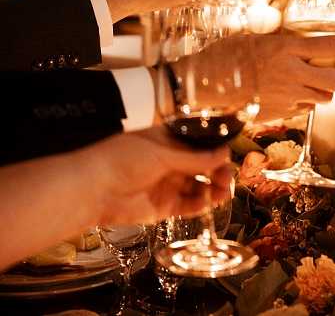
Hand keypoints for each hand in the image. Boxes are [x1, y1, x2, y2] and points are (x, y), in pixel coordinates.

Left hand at [83, 127, 231, 225]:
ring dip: (212, 188)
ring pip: (197, 186)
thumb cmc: (123, 159)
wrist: (94, 190)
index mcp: (168, 140)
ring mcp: (167, 184)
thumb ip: (194, 157)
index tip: (229, 153)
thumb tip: (224, 153)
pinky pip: (188, 205)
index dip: (215, 148)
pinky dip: (201, 204)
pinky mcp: (163, 206)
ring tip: (224, 191)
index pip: (198, 143)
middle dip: (217, 170)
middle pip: (201, 165)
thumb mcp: (162, 153)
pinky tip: (210, 201)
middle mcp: (169, 161)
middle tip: (228, 177)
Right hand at [194, 34, 334, 121]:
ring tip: (310, 83)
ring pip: (323, 99)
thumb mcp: (258, 40)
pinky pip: (303, 109)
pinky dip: (303, 103)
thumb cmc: (226, 55)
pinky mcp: (279, 114)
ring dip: (324, 92)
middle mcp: (292, 73)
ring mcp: (287, 97)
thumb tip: (300, 47)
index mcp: (287, 49)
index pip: (332, 47)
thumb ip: (283, 45)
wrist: (204, 85)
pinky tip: (290, 94)